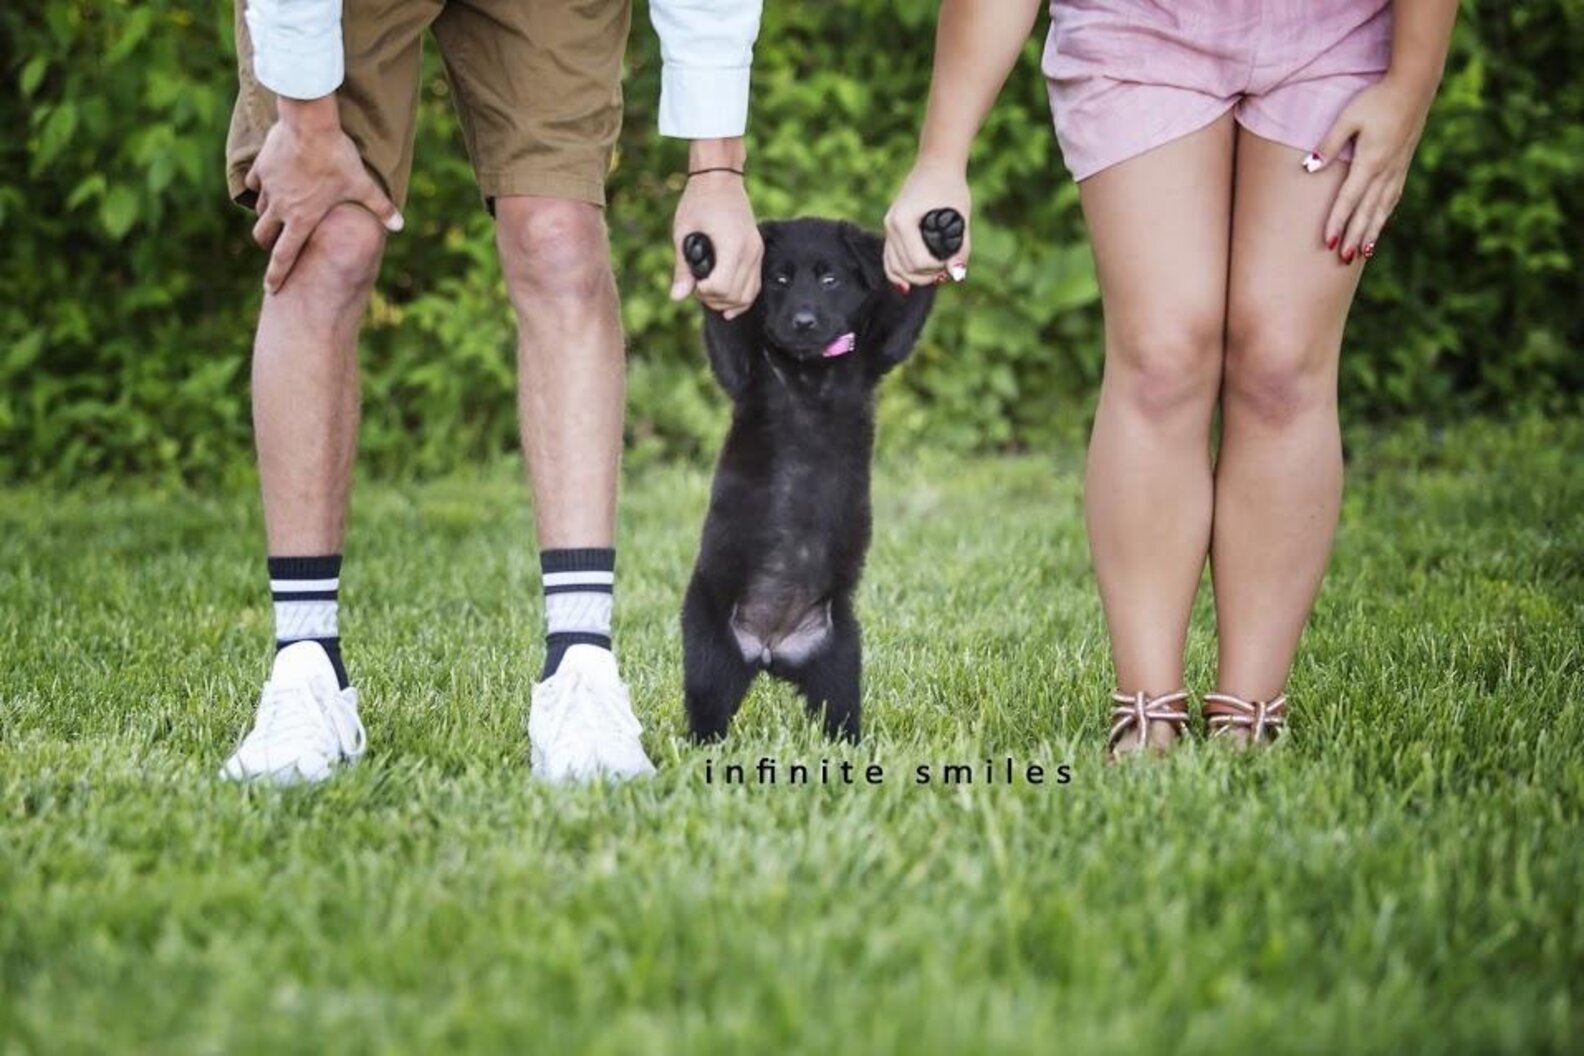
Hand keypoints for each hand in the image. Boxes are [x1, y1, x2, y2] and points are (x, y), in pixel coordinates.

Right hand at [246, 98, 402, 294]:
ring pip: (259, 210)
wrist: (309, 123)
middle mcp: (281, 207)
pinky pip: (256, 183)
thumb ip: (380, 208)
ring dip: (267, 215)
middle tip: (274, 246)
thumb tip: (400, 226)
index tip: (270, 289)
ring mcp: (269, 187)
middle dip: (268, 244)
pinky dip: (262, 187)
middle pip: (263, 235)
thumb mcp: (362, 184)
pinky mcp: (262, 167)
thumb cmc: (337, 157)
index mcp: (302, 219)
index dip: (276, 275)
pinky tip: (272, 182)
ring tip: (279, 213)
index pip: (284, 256)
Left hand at [670, 171, 761, 318]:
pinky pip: (754, 285)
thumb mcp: (683, 233)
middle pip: (735, 295)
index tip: (694, 283)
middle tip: (697, 288)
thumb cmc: (698, 201)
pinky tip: (727, 304)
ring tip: (709, 293)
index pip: (721, 286)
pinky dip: (741, 297)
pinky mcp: (758, 252)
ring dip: (727, 302)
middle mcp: (750, 251)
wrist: (720, 179)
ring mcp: (757, 252)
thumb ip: (682, 268)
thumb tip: (677, 297)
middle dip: (714, 299)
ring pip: (747, 295)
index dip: (704, 292)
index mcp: (732, 244)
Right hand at [884, 159, 970, 289]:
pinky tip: (908, 286)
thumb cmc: (951, 187)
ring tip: (934, 276)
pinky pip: (889, 259)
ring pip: (893, 267)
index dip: (937, 269)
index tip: (952, 265)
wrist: (936, 165)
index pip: (918, 261)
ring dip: (913, 278)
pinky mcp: (891, 229)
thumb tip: (957, 275)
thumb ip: (961, 247)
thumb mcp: (960, 217)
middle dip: (926, 276)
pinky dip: (898, 274)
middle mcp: (891, 225)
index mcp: (904, 221)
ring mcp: (888, 227)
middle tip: (946, 273)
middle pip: (905, 268)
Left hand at [1309, 75, 1432, 261]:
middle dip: (1354, 236)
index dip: (1338, 222)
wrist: (1415, 85)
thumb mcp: (1348, 118)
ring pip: (1382, 208)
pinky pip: (1393, 197)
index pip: (1349, 199)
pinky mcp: (1403, 164)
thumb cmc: (1377, 99)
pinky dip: (1385, 214)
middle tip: (1344, 258)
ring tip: (1363, 252)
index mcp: (1370, 162)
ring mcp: (1397, 169)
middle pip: (1367, 211)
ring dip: (1371, 231)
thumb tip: (1309, 167)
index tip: (1329, 243)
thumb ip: (1329, 144)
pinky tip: (1381, 225)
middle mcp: (1385, 171)